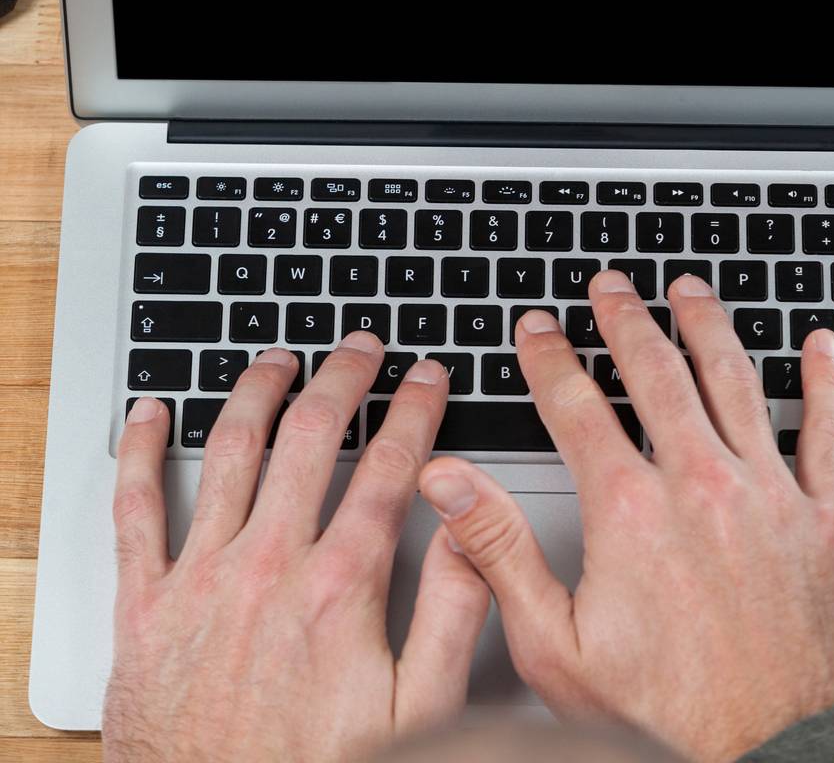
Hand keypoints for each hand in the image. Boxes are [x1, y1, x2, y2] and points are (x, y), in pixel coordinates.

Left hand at [105, 338, 488, 762]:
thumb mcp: (416, 713)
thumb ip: (452, 613)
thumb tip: (470, 530)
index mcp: (337, 589)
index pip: (387, 468)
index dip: (415, 411)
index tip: (427, 379)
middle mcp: (267, 568)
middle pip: (310, 437)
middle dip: (343, 377)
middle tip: (361, 348)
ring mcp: (202, 581)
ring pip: (232, 451)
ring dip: (258, 391)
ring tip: (279, 359)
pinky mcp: (146, 608)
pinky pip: (136, 510)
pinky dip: (141, 452)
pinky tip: (150, 413)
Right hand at [420, 272, 833, 762]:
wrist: (767, 761)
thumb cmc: (665, 719)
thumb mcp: (555, 647)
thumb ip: (498, 552)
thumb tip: (449, 484)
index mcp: (632, 511)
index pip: (577, 405)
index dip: (550, 357)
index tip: (538, 329)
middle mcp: (701, 485)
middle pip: (656, 371)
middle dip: (626, 318)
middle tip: (610, 286)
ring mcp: (768, 496)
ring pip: (734, 380)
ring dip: (707, 325)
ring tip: (689, 290)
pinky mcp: (824, 520)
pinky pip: (827, 432)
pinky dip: (826, 382)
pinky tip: (822, 346)